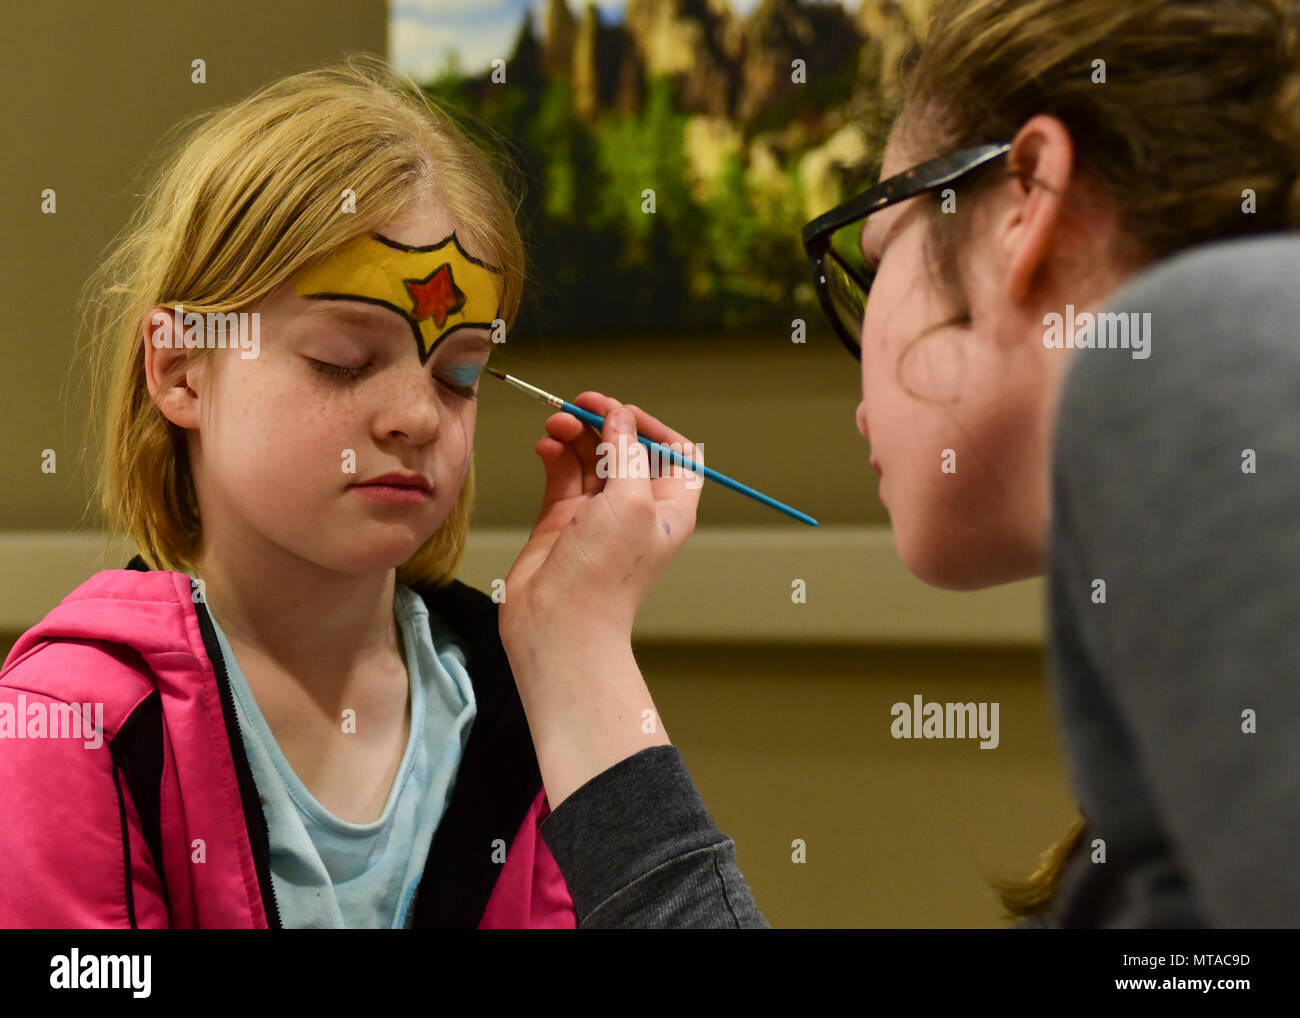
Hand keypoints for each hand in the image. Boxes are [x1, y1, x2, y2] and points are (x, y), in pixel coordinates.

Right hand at [499, 391, 702, 648]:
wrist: (560, 624)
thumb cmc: (606, 573)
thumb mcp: (630, 500)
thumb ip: (625, 452)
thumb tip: (620, 416)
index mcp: (669, 506)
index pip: (673, 452)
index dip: (650, 427)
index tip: (621, 411)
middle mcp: (636, 508)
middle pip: (625, 448)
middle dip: (603, 423)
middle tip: (577, 406)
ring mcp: (598, 514)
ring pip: (590, 458)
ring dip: (574, 435)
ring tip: (554, 424)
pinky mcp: (563, 520)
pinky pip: (562, 475)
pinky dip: (555, 456)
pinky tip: (545, 447)